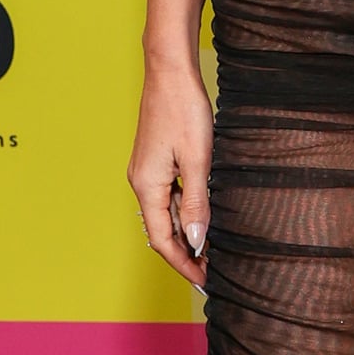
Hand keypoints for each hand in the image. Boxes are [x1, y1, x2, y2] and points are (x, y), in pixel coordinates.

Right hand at [129, 57, 212, 287]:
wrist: (170, 73)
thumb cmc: (184, 111)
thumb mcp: (198, 160)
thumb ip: (196, 202)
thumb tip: (195, 239)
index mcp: (147, 186)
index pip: (162, 240)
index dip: (183, 263)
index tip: (204, 281)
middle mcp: (141, 183)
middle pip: (160, 231)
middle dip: (184, 253)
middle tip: (211, 271)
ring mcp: (147, 172)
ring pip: (164, 214)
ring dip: (185, 234)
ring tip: (210, 250)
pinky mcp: (155, 161)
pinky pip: (168, 196)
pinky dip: (183, 212)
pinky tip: (201, 217)